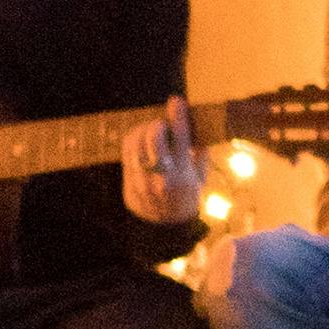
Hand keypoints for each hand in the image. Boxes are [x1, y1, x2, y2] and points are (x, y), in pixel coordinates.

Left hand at [120, 98, 204, 228]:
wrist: (164, 227)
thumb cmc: (186, 198)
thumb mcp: (201, 179)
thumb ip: (200, 155)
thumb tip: (197, 131)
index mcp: (184, 175)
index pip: (181, 139)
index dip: (178, 116)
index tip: (176, 101)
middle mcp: (163, 176)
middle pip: (154, 137)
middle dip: (157, 124)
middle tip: (162, 124)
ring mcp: (143, 179)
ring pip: (137, 142)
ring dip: (143, 130)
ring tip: (150, 130)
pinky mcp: (130, 181)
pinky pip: (127, 151)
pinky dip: (132, 139)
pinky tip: (139, 138)